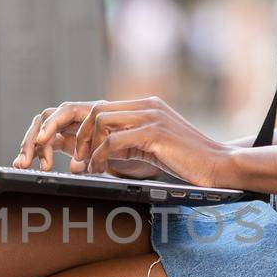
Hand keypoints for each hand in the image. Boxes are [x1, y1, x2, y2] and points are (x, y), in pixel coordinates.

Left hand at [12, 97, 233, 186]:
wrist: (221, 168)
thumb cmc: (185, 165)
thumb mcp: (145, 153)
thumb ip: (118, 148)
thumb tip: (86, 157)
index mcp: (139, 106)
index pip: (93, 108)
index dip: (68, 127)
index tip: (54, 149)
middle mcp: (142, 104)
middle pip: (88, 109)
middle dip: (66, 134)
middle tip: (58, 159)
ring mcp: (149, 115)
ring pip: (97, 120)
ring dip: (83, 148)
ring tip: (81, 169)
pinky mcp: (155, 131)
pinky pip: (114, 140)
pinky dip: (101, 157)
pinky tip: (99, 172)